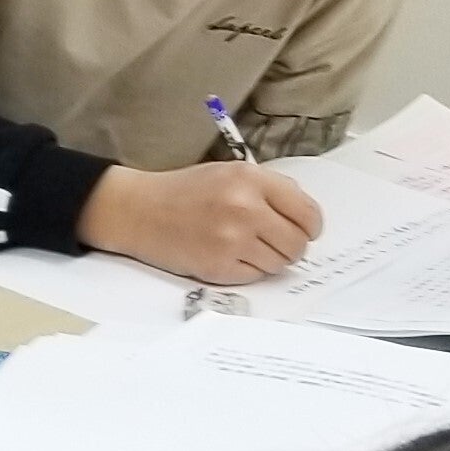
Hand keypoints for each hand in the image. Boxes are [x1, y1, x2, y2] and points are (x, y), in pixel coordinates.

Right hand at [78, 161, 321, 283]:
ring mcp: (232, 240)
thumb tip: (305, 219)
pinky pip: (255, 277)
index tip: (303, 230)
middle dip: (290, 246)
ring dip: (268, 259)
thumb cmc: (184, 192)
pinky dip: (247, 270)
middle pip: (298, 243)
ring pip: (279, 264)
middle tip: (273, 242)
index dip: (310, 226)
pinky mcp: (219, 267)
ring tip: (244, 246)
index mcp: (251, 179)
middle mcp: (245, 208)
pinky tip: (228, 255)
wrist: (139, 210)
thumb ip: (270, 190)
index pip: (308, 213)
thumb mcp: (230, 173)